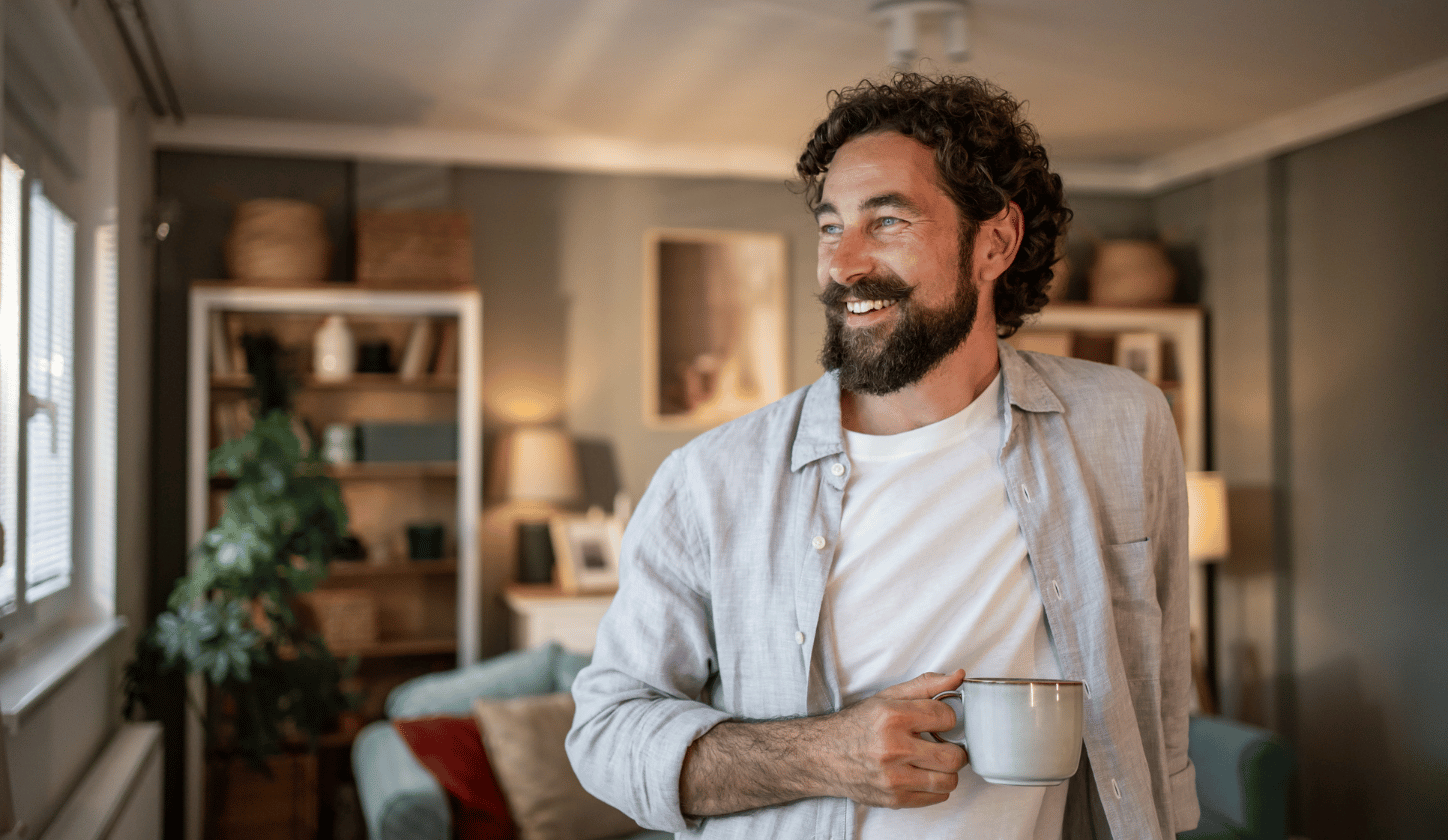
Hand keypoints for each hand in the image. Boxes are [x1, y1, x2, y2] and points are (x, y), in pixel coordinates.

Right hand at [826, 670, 968, 808]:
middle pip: (953, 756)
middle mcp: (893, 749)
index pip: (947, 718)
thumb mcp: (888, 697)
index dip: (947, 718)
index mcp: (892, 717)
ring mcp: (893, 778)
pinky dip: (934, 786)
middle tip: (943, 744)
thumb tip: (958, 677)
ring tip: (932, 761)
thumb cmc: (857, 725)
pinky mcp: (893, 799)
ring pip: (948, 781)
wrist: (822, 756)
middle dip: (954, 749)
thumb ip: (926, 686)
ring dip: (946, 770)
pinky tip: (921, 774)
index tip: (939, 720)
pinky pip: (936, 797)